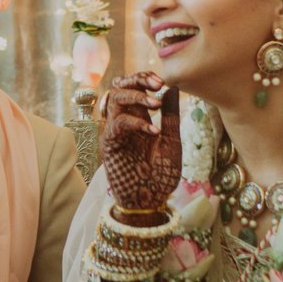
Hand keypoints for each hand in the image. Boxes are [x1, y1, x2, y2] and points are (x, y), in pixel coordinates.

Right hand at [101, 73, 181, 215]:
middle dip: (136, 79)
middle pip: (119, 87)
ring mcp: (115, 132)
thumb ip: (170, 115)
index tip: (162, 81)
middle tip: (156, 83)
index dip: (144, 79)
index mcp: (138, 118)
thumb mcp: (172, 140)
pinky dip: (136, 123)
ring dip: (135, 96)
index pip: (133, 87)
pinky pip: (117, 124)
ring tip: (155, 103)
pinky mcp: (110, 145)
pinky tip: (154, 130)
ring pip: (114, 99)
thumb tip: (173, 88)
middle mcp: (124, 121)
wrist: (152, 202)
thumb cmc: (161, 175)